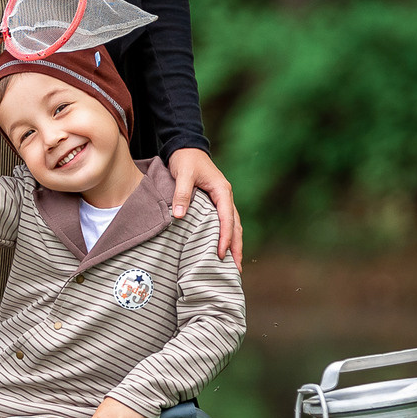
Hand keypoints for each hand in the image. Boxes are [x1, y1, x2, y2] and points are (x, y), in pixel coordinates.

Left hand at [166, 147, 243, 264]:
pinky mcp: (216, 203)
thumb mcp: (183, 174)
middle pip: (236, 226)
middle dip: (236, 247)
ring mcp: (223, 200)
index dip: (225, 237)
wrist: (187, 148)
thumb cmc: (186, 160)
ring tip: (234, 265)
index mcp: (222, 190)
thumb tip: (180, 216)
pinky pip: (225, 222)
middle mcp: (226, 197)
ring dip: (235, 244)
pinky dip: (227, 236)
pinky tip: (224, 249)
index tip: (222, 253)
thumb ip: (182, 193)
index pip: (227, 218)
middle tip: (236, 270)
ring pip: (233, 226)